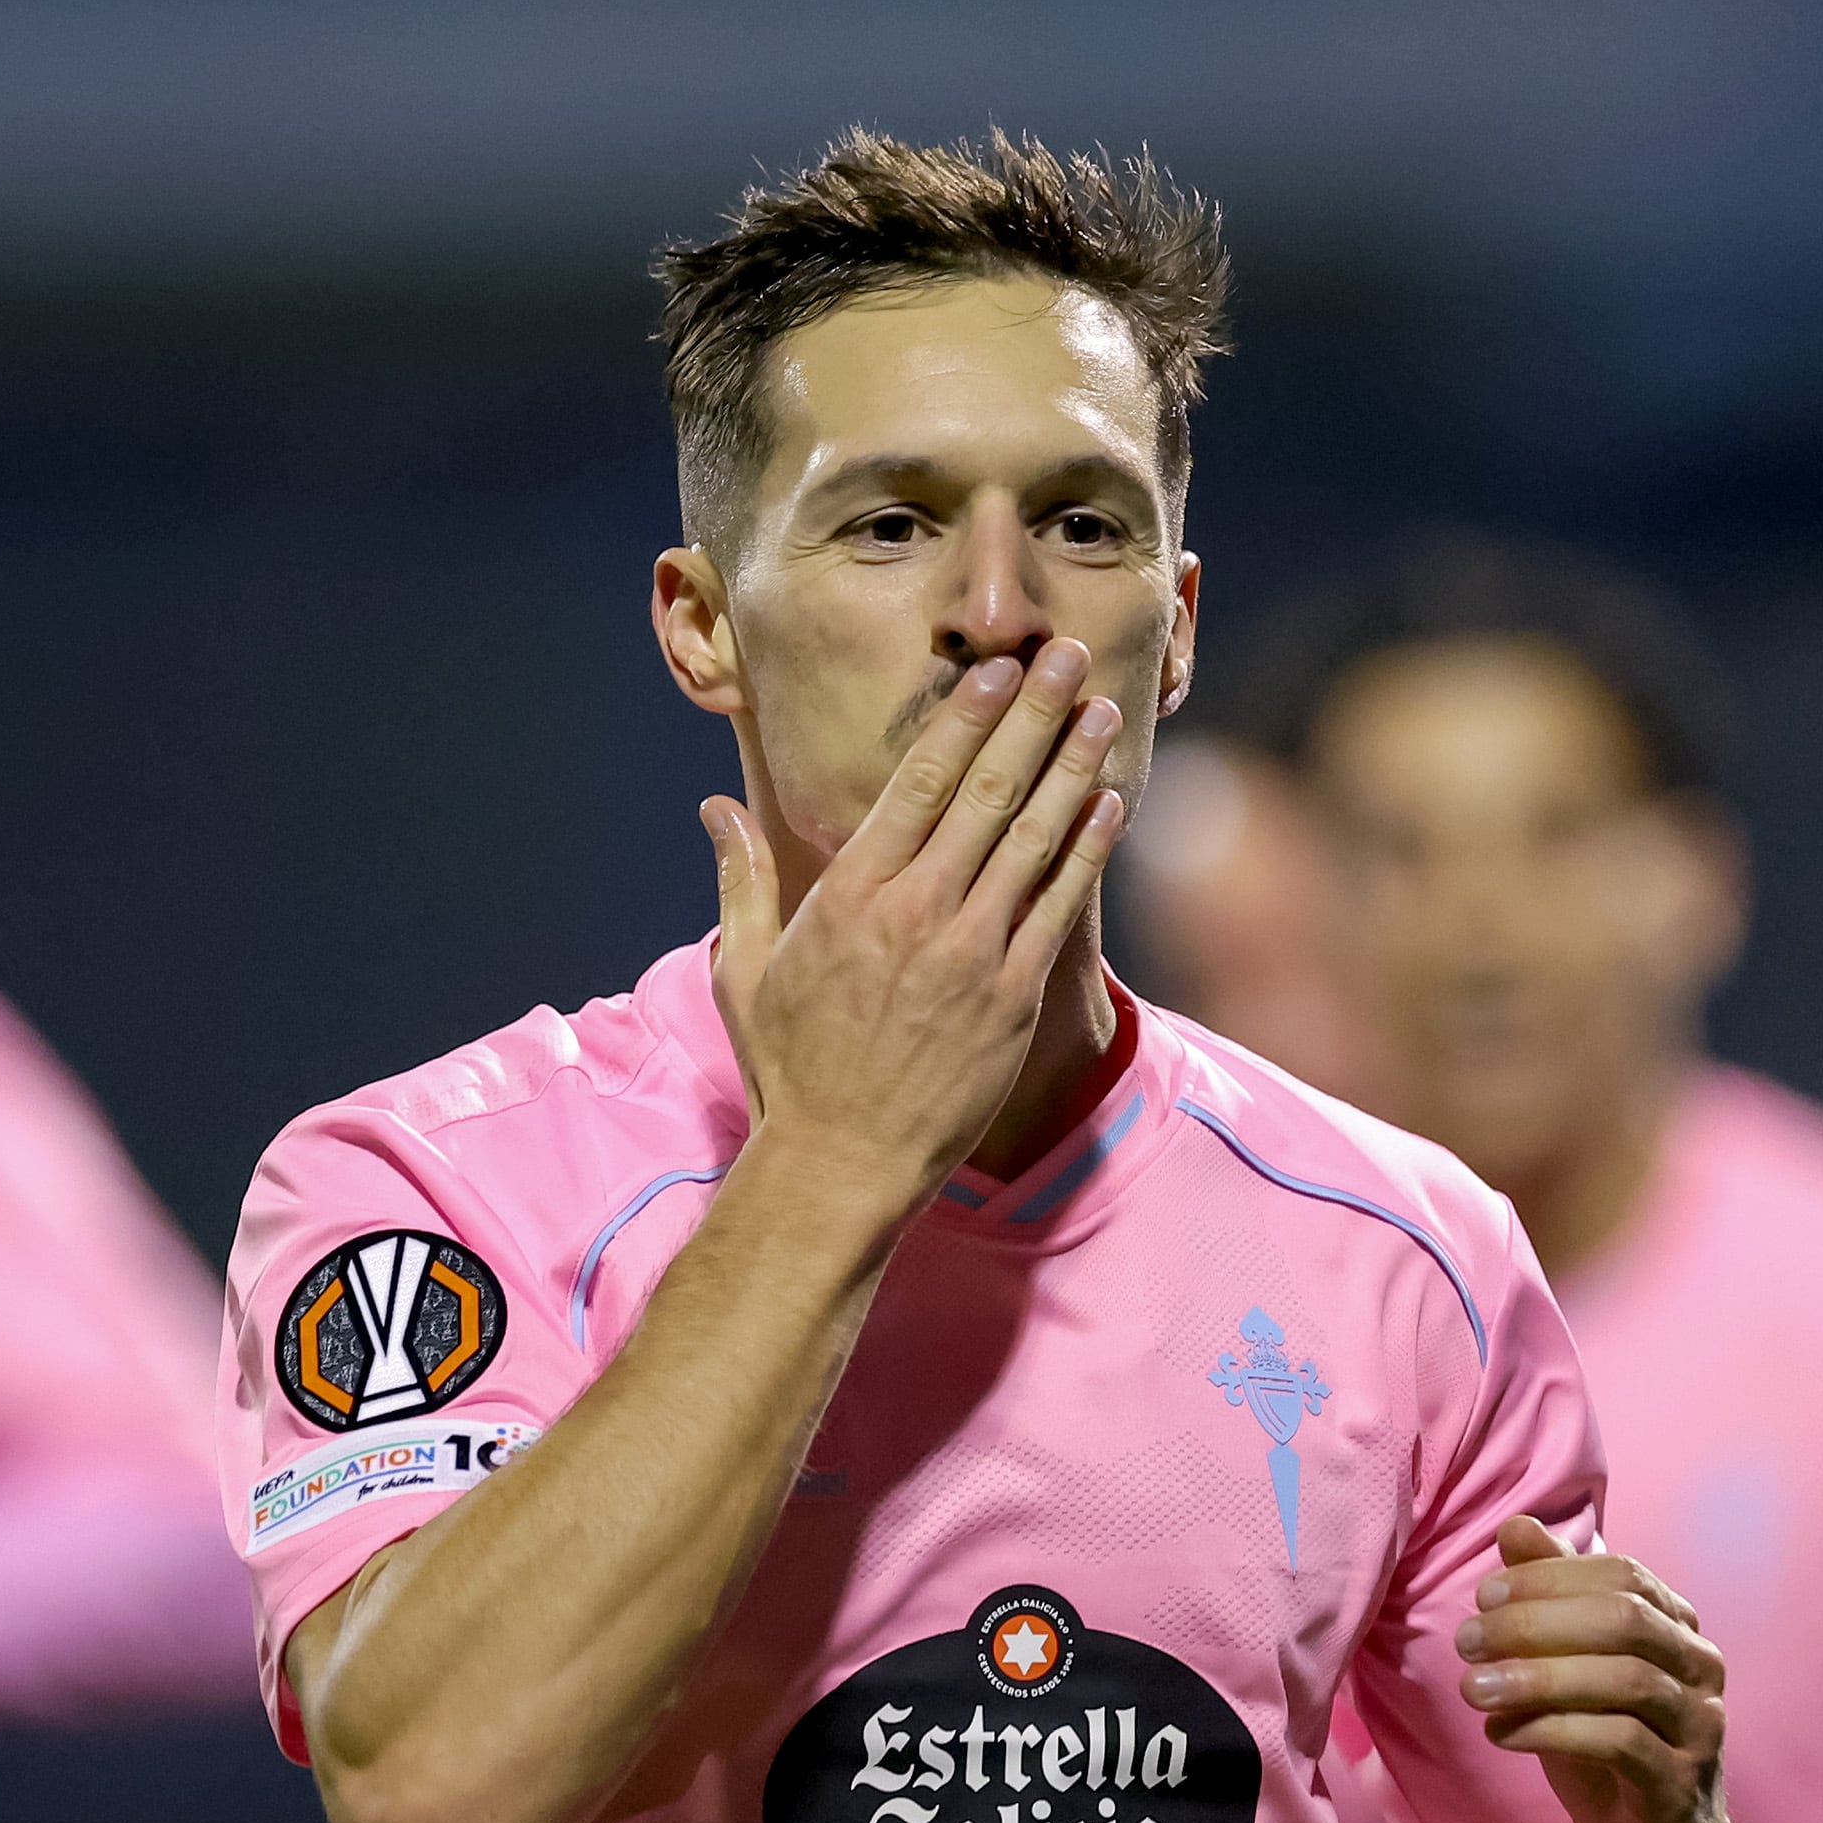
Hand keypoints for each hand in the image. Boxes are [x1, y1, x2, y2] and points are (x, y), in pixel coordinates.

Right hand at [703, 640, 1127, 1231]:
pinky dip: (1087, 851)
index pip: (920, 782)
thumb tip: (712, 809)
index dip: (965, 718)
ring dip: (1072, 767)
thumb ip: (741, 879)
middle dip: (1032, 716)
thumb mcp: (742, 969)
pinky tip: (1110, 805)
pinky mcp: (1012, 999)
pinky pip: (1059, 908)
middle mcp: (915, 912)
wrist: (839, 1165)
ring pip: (1033, 839)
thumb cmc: (788, 1069)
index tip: (995, 670)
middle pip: (988, 791)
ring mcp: (971, 954)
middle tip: (1066, 657)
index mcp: (850, 894)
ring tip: (1100, 712)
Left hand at [1456, 1516, 1731, 1822]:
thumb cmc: (1606, 1749)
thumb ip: (1550, 1599)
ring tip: (1472, 1688)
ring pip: (1624, 1679)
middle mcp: (1701, 1668)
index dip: (1550, 1577)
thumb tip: (1515, 1527)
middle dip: (1536, 1621)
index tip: (1484, 1595)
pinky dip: (1552, 1730)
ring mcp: (1701, 1727)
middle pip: (1625, 1619)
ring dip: (1537, 1677)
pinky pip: (1621, 1742)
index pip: (1622, 1574)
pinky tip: (1501, 1734)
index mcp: (1678, 1628)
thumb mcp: (1570, 1669)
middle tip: (1466, 1639)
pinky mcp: (1681, 1784)